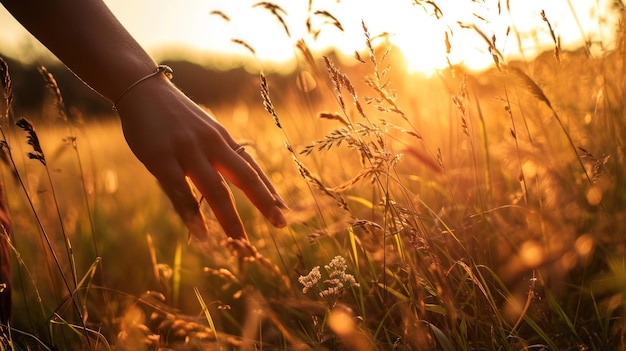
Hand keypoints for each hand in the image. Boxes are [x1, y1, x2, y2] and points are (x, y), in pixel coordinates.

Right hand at [114, 76, 286, 240]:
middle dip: (265, 202)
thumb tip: (241, 174)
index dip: (269, 190)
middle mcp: (211, 145)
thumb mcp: (205, 129)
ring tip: (241, 242)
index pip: (251, 168)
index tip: (285, 209)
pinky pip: (179, 192)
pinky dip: (192, 216)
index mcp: (222, 139)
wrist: (141, 90)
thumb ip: (221, 151)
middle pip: (244, 176)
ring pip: (215, 190)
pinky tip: (201, 234)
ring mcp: (187, 151)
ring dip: (230, 219)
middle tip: (281, 224)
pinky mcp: (160, 158)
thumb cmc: (176, 115)